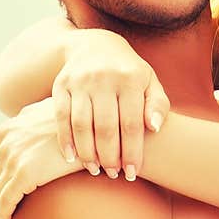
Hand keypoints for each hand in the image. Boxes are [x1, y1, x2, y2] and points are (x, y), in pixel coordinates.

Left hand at [0, 98, 83, 218]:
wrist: (92, 124)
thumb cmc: (78, 120)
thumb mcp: (50, 114)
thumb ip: (37, 121)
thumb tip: (35, 125)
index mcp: (9, 129)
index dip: (0, 179)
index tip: (3, 192)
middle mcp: (6, 141)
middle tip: (0, 214)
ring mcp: (13, 156)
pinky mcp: (25, 173)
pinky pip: (7, 200)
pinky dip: (3, 214)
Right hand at [51, 29, 169, 178]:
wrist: (96, 45)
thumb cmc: (129, 72)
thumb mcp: (149, 82)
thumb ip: (158, 104)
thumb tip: (155, 127)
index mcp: (130, 79)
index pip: (131, 123)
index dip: (131, 151)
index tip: (131, 172)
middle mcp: (104, 78)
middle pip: (106, 127)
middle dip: (109, 156)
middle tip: (113, 174)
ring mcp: (80, 82)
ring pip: (82, 124)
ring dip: (87, 152)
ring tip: (94, 169)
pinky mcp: (61, 85)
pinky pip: (61, 117)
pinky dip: (65, 139)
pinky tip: (71, 157)